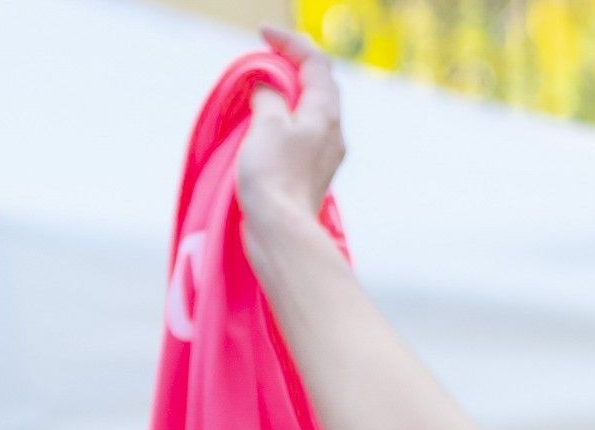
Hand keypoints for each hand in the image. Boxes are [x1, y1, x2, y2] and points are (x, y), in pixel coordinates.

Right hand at [234, 28, 344, 229]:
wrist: (281, 229)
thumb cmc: (274, 175)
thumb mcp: (268, 124)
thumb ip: (269, 96)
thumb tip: (268, 89)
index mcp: (326, 115)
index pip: (316, 63)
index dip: (290, 42)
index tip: (262, 34)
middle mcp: (332, 132)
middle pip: (319, 85)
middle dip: (293, 63)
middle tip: (265, 54)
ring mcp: (324, 153)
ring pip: (311, 109)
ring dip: (288, 90)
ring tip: (262, 83)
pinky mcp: (310, 171)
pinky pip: (301, 131)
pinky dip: (285, 115)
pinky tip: (266, 120)